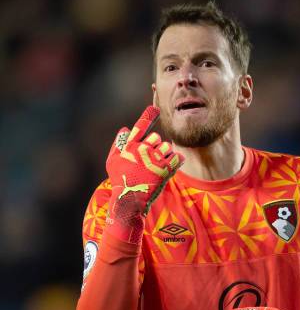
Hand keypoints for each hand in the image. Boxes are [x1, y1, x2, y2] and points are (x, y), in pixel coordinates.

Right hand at [105, 106, 183, 242]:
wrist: (129, 201)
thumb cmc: (120, 182)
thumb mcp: (112, 162)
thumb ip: (117, 144)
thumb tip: (125, 128)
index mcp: (129, 146)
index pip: (140, 126)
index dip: (148, 115)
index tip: (155, 108)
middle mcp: (142, 150)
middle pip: (156, 137)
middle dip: (156, 146)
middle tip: (151, 160)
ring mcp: (154, 160)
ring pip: (167, 147)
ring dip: (165, 155)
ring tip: (158, 166)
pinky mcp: (165, 170)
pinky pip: (177, 156)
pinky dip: (176, 160)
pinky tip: (170, 166)